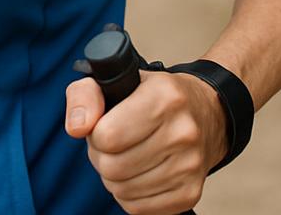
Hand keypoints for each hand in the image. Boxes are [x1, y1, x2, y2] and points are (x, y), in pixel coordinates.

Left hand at [64, 69, 227, 214]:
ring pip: (124, 191)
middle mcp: (182, 132)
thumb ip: (84, 95)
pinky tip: (137, 172)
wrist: (204, 113)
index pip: (108, 135)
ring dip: (114, 177)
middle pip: (113, 167)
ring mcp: (190, 165)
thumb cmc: (150, 95)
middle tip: (110, 143)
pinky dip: (129, 194)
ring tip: (124, 155)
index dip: (95, 134)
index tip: (102, 126)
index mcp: (164, 97)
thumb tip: (76, 128)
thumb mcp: (116, 78)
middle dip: (101, 156)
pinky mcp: (190, 193)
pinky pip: (139, 209)